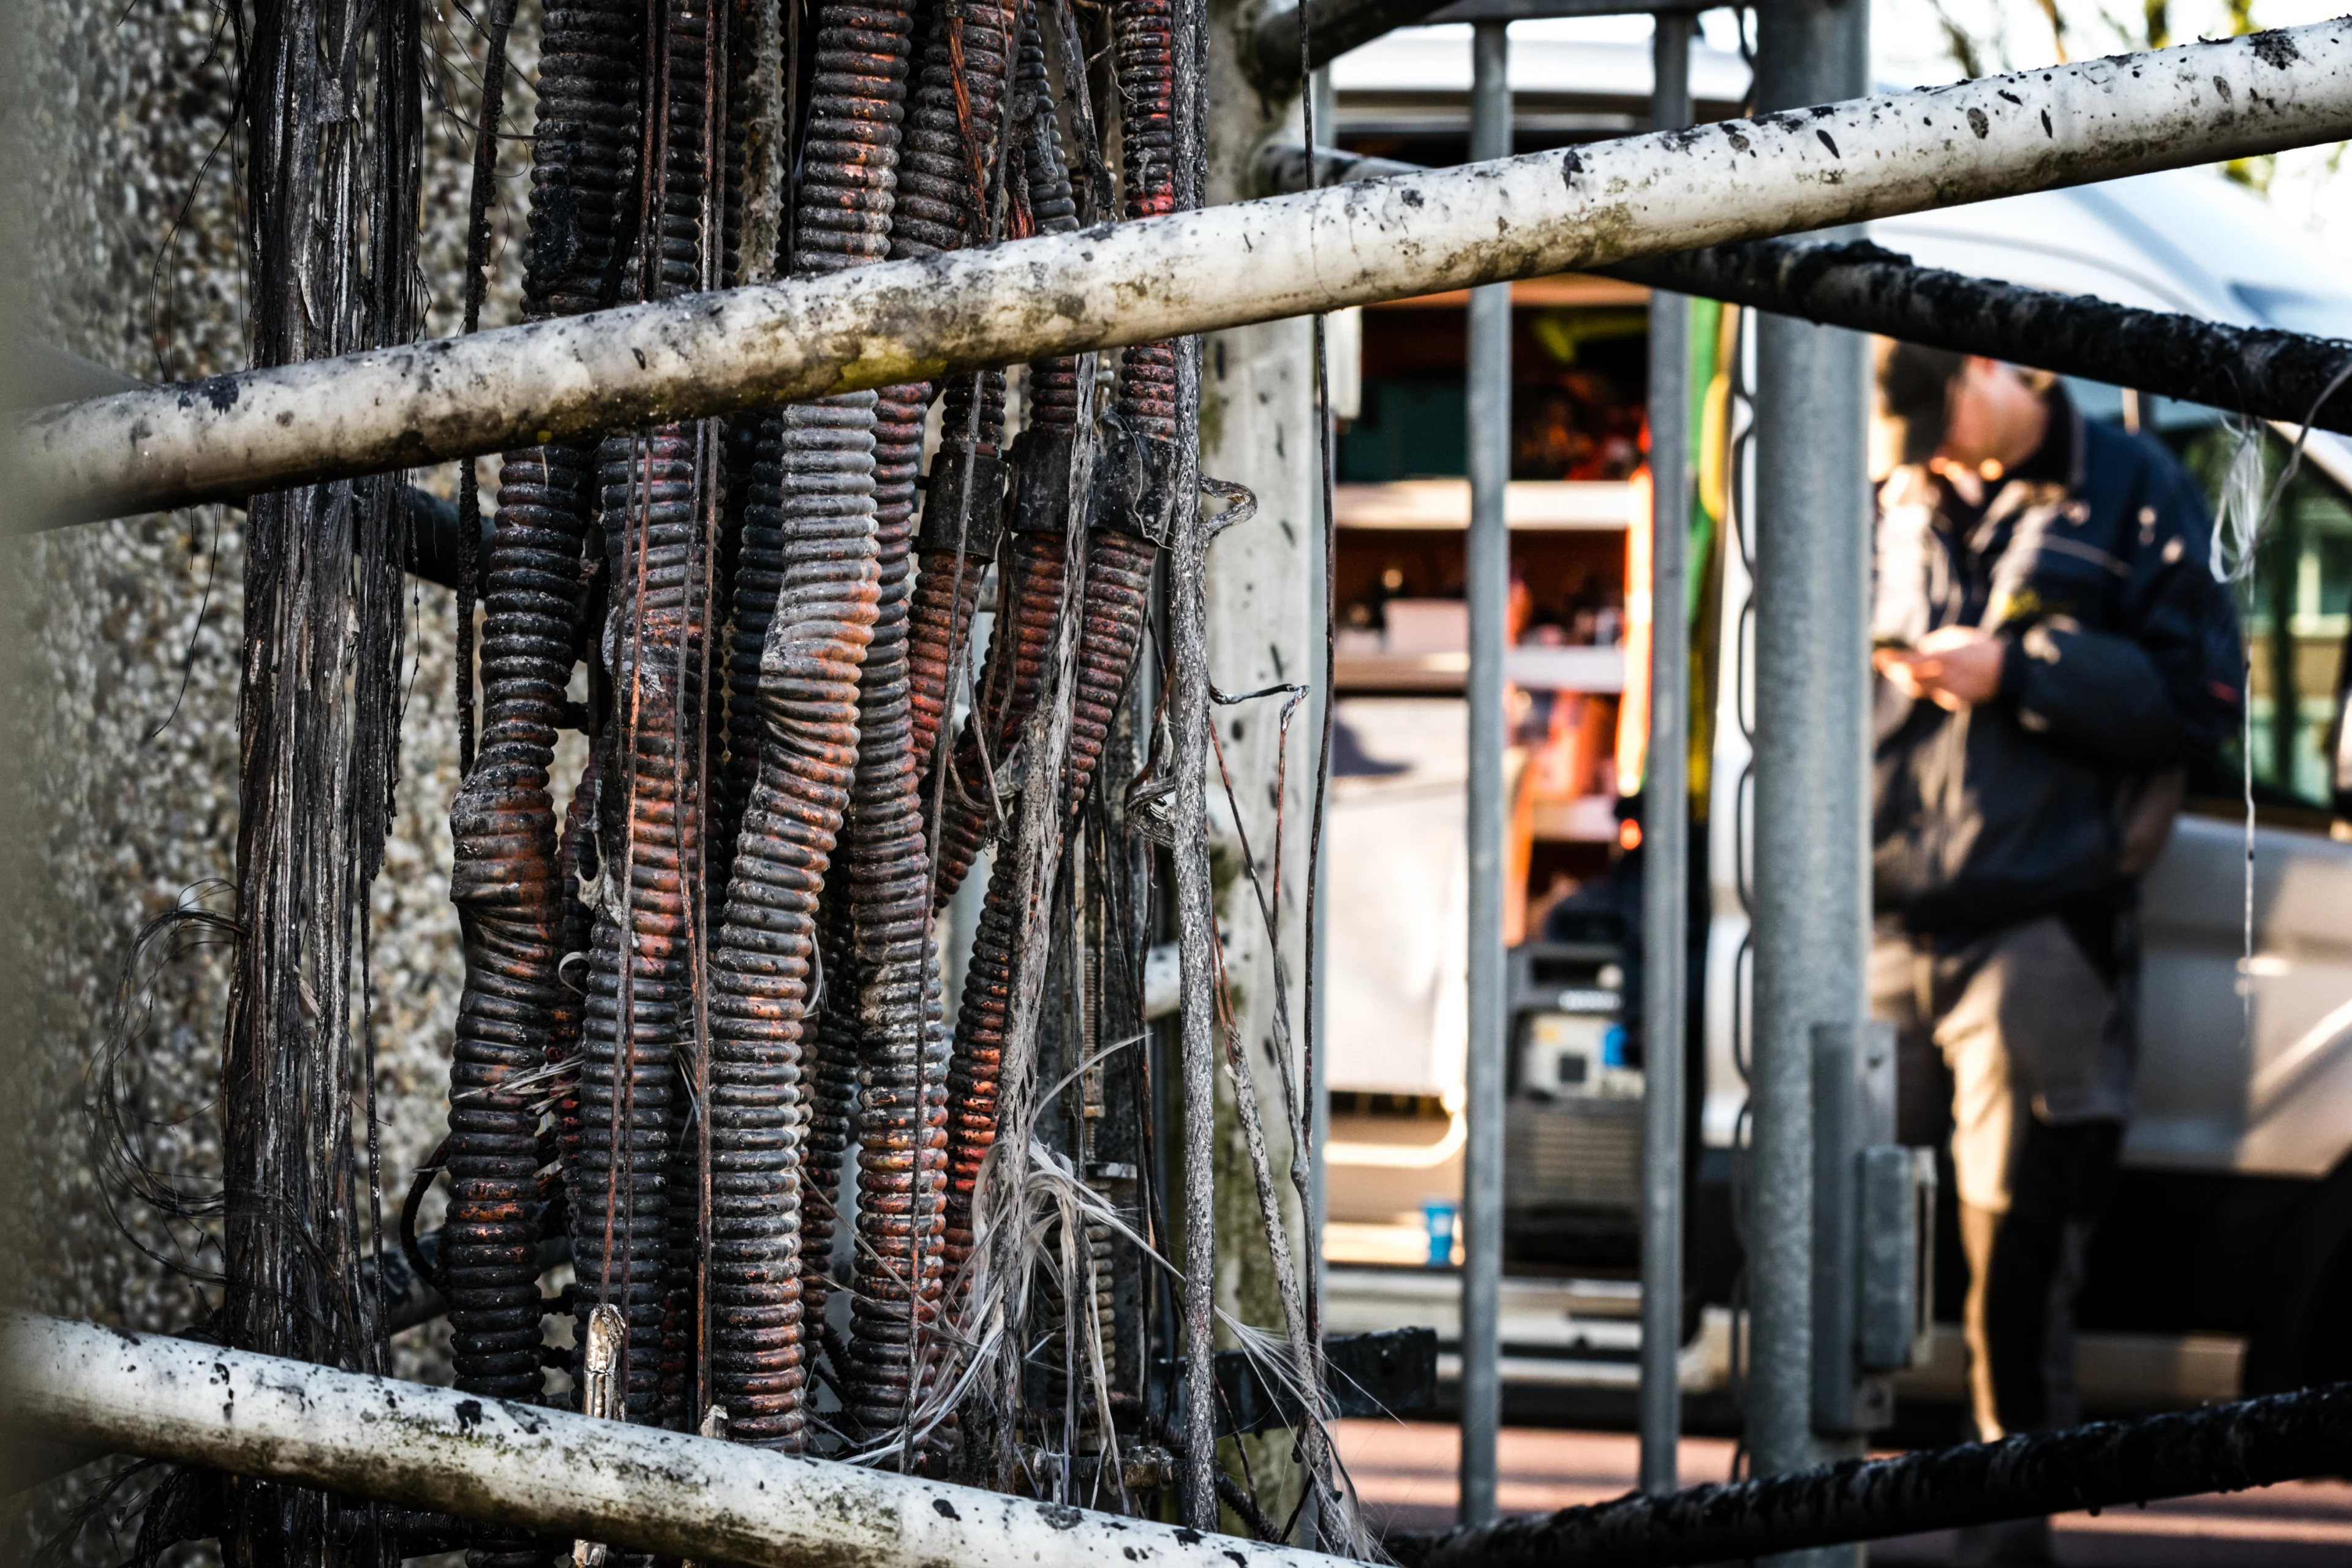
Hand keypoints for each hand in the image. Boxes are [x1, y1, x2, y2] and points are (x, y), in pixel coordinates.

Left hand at [1874, 625, 2005, 710]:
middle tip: (1883, 663)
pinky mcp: (1953, 702)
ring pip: (1918, 689)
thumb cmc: (1981, 648)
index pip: (1911, 662)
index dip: (1893, 661)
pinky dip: (1925, 685)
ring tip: (1895, 669)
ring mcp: (1950, 693)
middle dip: (1894, 672)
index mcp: (1947, 659)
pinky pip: (1932, 693)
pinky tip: (1924, 677)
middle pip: (1910, 679)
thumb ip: (1934, 644)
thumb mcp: (1957, 637)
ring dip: (1904, 680)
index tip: (1878, 656)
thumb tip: (1917, 650)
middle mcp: (1946, 679)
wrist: (2009, 671)